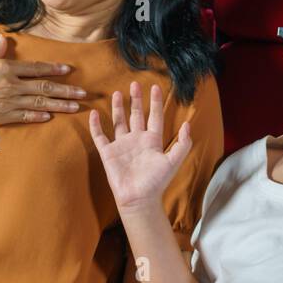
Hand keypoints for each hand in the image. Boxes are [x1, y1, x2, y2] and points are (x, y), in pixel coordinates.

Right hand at [0, 33, 86, 126]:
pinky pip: (24, 116)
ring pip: (39, 102)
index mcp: (5, 68)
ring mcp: (6, 102)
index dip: (54, 69)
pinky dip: (39, 115)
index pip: (36, 68)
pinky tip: (51, 116)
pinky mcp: (0, 116)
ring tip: (75, 107)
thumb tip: (3, 39)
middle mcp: (10, 85)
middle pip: (44, 87)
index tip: (69, 70)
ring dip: (59, 105)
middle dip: (66, 90)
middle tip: (83, 93)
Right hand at [89, 82, 191, 211]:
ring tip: (117, 93)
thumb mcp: (173, 161)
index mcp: (153, 141)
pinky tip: (94, 113)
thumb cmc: (157, 182)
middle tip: (135, 84)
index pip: (154, 117)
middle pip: (136, 115)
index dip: (155, 103)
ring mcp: (122, 146)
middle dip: (136, 100)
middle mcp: (137, 140)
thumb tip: (188, 124)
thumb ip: (183, 143)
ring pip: (119, 122)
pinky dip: (96, 125)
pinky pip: (100, 136)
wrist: (139, 198)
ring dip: (118, 108)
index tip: (156, 87)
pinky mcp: (108, 153)